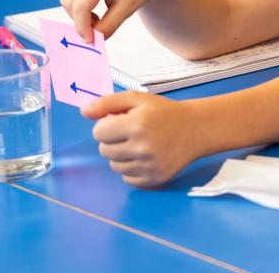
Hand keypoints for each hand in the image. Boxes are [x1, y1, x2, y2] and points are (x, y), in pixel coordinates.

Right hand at [60, 0, 174, 41]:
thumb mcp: (127, 9)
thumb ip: (108, 26)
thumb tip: (91, 39)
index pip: (80, 6)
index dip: (82, 27)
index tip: (90, 40)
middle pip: (68, 1)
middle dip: (79, 20)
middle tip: (97, 29)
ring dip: (77, 13)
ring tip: (98, 17)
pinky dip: (77, 4)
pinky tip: (94, 7)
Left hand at [82, 91, 200, 187]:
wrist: (195, 129)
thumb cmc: (164, 112)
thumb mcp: (138, 99)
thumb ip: (108, 102)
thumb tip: (83, 112)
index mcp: (137, 124)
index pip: (98, 132)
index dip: (107, 125)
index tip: (121, 122)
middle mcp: (142, 147)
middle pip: (104, 150)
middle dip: (113, 140)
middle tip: (131, 133)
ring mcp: (149, 166)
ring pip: (114, 166)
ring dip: (121, 156)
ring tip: (138, 145)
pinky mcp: (154, 179)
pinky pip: (127, 179)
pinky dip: (131, 169)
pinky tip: (145, 157)